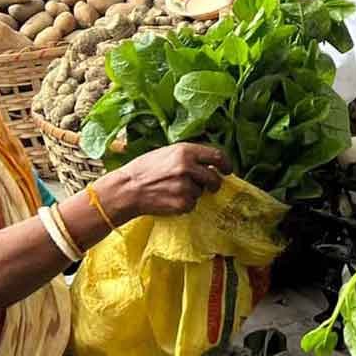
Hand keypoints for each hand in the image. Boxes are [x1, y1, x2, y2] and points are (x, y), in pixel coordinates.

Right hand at [107, 142, 228, 218]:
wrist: (127, 189)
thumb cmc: (145, 170)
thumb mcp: (167, 153)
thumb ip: (189, 156)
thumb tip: (211, 163)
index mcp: (185, 151)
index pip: (217, 155)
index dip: (226, 164)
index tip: (228, 170)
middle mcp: (187, 167)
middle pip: (214, 177)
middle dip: (213, 183)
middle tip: (208, 186)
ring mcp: (186, 186)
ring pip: (202, 192)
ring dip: (193, 193)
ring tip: (174, 190)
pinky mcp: (182, 203)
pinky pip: (192, 204)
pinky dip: (185, 204)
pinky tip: (170, 199)